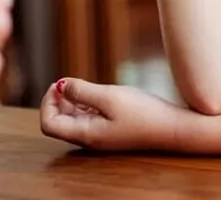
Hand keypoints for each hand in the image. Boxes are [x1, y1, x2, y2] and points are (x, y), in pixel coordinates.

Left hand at [39, 78, 189, 152]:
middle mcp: (89, 138)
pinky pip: (88, 117)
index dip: (47, 103)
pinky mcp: (110, 129)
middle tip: (68, 82)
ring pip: (72, 118)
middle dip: (57, 100)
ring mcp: (100, 135)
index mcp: (86, 134)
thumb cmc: (144, 113)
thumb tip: (60, 86)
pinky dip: (84, 103)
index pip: (48, 124)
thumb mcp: (110, 97)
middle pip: (58, 121)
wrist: (173, 128)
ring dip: (71, 101)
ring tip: (82, 85)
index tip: (59, 85)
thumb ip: (81, 91)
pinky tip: (95, 92)